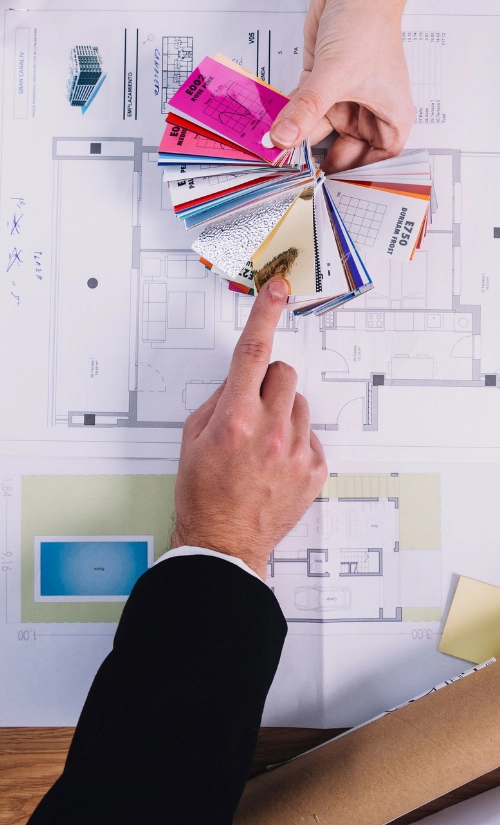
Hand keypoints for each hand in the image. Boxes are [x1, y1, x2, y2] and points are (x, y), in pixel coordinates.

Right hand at [172, 278, 327, 579]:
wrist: (224, 542)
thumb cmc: (202, 494)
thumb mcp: (192, 438)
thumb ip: (217, 400)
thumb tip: (239, 379)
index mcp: (234, 418)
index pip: (252, 352)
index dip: (265, 314)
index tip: (277, 290)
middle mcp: (269, 430)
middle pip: (283, 373)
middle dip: (268, 382)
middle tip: (251, 408)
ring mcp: (296, 451)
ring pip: (299, 404)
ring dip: (282, 414)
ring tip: (262, 445)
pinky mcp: (314, 470)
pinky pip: (310, 436)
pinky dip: (294, 442)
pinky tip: (275, 464)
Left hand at [270, 0, 414, 172]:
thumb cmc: (368, 26)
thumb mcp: (336, 75)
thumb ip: (306, 110)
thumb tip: (281, 139)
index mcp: (390, 118)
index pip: (376, 162)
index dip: (356, 179)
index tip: (330, 192)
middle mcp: (367, 114)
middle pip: (342, 152)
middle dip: (319, 163)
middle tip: (295, 179)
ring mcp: (342, 101)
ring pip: (317, 132)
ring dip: (296, 140)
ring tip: (274, 156)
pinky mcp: (319, 87)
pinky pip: (301, 112)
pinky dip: (287, 119)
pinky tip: (269, 130)